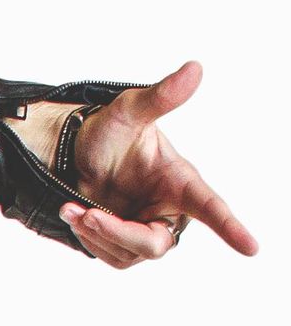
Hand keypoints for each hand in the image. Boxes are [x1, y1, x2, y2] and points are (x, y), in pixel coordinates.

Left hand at [61, 60, 258, 266]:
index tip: (251, 248)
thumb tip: (194, 69)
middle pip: (155, 243)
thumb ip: (161, 97)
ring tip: (75, 207)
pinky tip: (75, 214)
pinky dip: (88, 238)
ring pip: (128, 254)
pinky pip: (110, 256)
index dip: (231, 228)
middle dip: (119, 232)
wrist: (75, 153)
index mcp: (180, 180)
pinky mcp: (124, 244)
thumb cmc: (109, 131)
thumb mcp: (129, 112)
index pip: (210, 207)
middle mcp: (169, 209)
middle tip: (89, 213)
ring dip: (96, 233)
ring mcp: (147, 229)